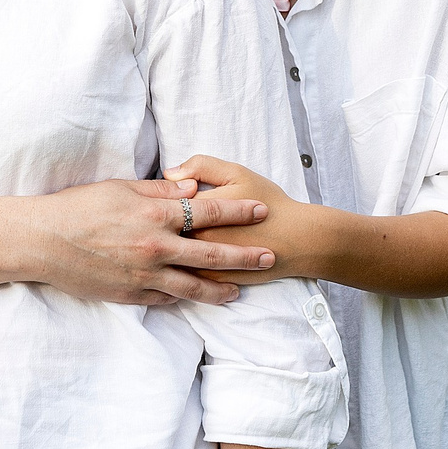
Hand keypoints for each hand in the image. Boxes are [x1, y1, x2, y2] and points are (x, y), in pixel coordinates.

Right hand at [30, 178, 277, 306]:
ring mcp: (145, 274)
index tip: (261, 211)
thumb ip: (161, 190)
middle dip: (245, 255)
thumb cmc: (79, 207)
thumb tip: (194, 187)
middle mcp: (156, 246)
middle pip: (213, 253)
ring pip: (194, 286)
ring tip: (240, 290)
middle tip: (270, 256)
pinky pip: (166, 298)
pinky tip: (197, 298)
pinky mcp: (132, 294)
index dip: (238, 211)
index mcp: (155, 213)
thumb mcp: (121, 188)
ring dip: (222, 288)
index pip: (209, 211)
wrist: (44, 241)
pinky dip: (184, 297)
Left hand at [164, 155, 332, 285]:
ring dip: (162, 251)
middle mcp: (198, 239)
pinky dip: (176, 271)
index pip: (162, 203)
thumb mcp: (236, 172)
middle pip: (162, 233)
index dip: (156, 200)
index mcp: (199, 210)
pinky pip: (185, 279)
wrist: (297, 237)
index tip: (155, 199)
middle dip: (154, 227)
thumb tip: (169, 172)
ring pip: (170, 259)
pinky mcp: (213, 282)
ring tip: (157, 242)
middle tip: (151, 222)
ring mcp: (205, 264)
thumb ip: (201, 166)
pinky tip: (173, 261)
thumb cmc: (268, 201)